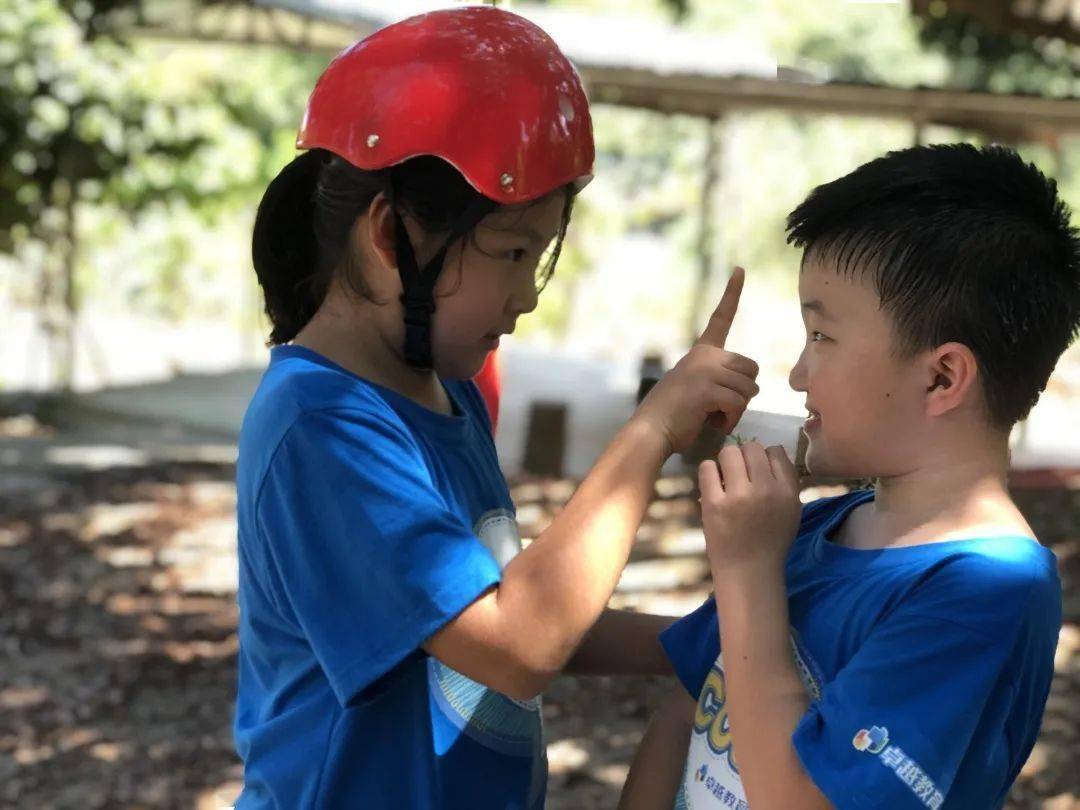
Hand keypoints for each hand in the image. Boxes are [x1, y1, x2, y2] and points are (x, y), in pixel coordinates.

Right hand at [633, 267, 759, 454]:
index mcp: (702, 351)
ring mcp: (707, 371)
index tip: (740, 269)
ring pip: (749, 389)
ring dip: (737, 410)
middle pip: (751, 368)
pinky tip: (712, 423)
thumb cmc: (674, 415)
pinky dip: (731, 420)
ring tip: (713, 416)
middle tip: (723, 406)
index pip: (721, 317)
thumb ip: (718, 378)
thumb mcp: (696, 386)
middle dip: (745, 391)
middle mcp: (706, 356)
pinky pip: (738, 404)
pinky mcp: (709, 390)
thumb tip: (749, 388)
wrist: (652, 429)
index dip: (732, 293)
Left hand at [698, 441, 800, 572]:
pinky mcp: (714, 504)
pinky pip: (707, 468)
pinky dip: (708, 471)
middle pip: (751, 448)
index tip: (757, 470)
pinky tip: (713, 484)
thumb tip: (770, 451)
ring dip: (725, 461)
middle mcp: (766, 490)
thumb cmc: (770, 541)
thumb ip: (785, 481)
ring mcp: (739, 496)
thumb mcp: (791, 510)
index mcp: (787, 491)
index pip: (776, 451)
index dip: (764, 456)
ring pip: (729, 452)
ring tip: (725, 477)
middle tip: (738, 472)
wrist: (748, 571)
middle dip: (743, 456)